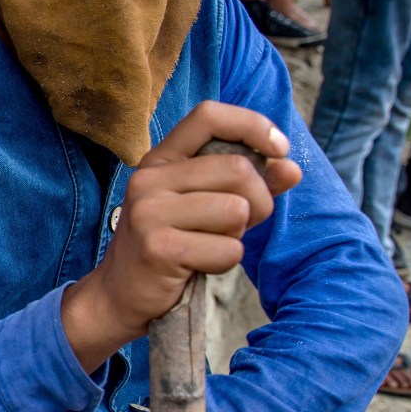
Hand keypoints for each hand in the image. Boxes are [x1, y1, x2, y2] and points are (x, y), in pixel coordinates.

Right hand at [63, 101, 301, 370]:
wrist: (119, 295)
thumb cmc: (170, 246)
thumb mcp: (205, 206)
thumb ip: (248, 184)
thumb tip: (292, 169)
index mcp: (160, 160)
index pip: (208, 116)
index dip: (253, 126)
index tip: (278, 151)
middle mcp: (149, 179)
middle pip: (238, 169)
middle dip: (259, 202)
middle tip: (239, 226)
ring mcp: (149, 212)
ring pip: (237, 210)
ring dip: (238, 236)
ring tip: (209, 246)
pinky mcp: (158, 248)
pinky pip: (228, 249)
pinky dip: (225, 262)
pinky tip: (198, 266)